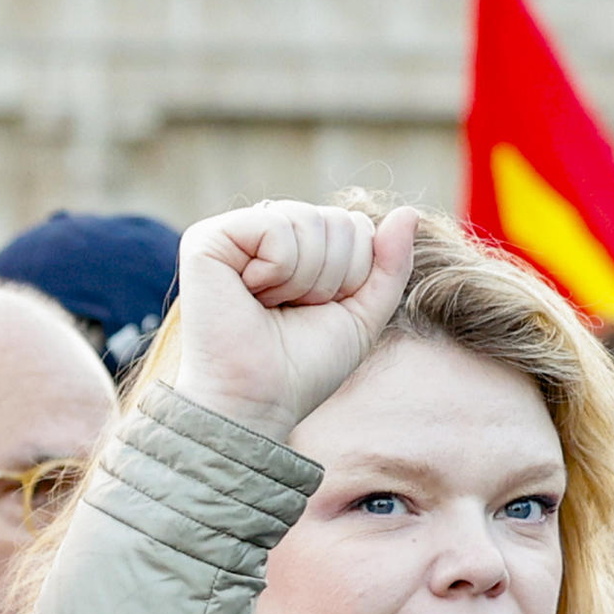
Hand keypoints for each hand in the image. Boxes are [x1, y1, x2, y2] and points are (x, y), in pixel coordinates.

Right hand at [168, 201, 420, 444]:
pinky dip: (277, 269)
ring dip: (303, 279)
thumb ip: (389, 265)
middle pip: (334, 219)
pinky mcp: (206, 239)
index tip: (315, 310)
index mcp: (293, 246)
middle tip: (291, 310)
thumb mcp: (362, 314)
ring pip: (307, 220)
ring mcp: (230, 233)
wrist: (258, 400)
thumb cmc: (302, 366)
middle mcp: (261, 233)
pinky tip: (250, 293)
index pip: (352, 224)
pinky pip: (274, 226)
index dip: (353, 273)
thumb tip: (407, 212)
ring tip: (269, 306)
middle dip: (331, 276)